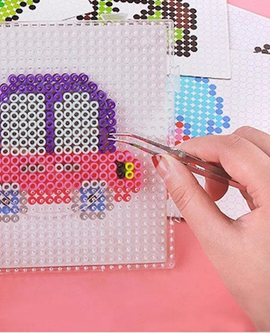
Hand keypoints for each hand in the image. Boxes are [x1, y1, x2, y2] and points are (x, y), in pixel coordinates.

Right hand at [153, 127, 269, 330]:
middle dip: (214, 151)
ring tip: (213, 190)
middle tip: (193, 174)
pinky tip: (230, 192)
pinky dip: (242, 168)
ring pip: (257, 146)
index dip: (198, 146)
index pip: (233, 148)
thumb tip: (166, 166)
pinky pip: (264, 161)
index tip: (174, 156)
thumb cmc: (262, 287)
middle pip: (248, 139)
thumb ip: (188, 197)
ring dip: (229, 158)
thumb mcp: (217, 241)